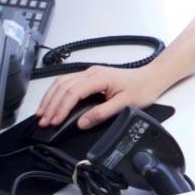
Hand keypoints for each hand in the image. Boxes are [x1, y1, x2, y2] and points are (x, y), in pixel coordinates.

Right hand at [35, 64, 168, 129]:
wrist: (152, 77)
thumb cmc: (142, 89)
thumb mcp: (125, 104)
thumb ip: (102, 113)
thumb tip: (82, 123)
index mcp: (99, 78)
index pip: (73, 93)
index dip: (61, 108)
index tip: (54, 121)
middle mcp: (91, 72)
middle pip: (63, 87)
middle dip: (51, 105)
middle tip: (43, 121)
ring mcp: (89, 72)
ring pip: (62, 82)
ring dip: (50, 98)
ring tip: (42, 113)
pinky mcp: (90, 76)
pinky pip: (67, 82)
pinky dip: (57, 93)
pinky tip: (52, 102)